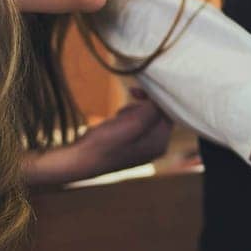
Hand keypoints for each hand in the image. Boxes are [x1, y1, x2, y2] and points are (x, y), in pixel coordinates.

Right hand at [22, 88, 172, 187]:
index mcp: (160, 143)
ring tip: (117, 118)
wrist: (81, 159)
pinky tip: (115, 122)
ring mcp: (144, 146)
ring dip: (132, 111)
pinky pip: (136, 123)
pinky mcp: (132, 144)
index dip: (155, 99)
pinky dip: (127, 118)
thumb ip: (153, 111)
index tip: (137, 91)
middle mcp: (156, 146)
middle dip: (142, 106)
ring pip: (146, 116)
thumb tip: (163, 99)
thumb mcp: (133, 123)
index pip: (168, 113)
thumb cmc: (106, 142)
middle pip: (158, 114)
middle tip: (123, 110)